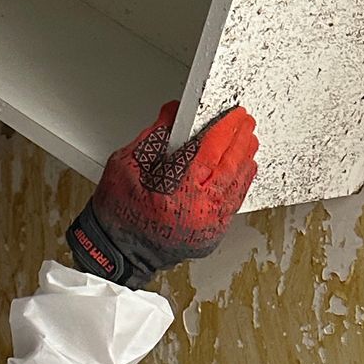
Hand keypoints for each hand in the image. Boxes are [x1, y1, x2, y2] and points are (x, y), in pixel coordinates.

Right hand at [67, 103, 257, 287]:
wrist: (116, 251)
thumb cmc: (118, 213)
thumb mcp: (127, 163)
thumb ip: (155, 135)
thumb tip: (174, 112)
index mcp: (177, 191)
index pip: (211, 150)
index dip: (226, 128)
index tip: (234, 115)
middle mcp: (198, 210)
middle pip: (231, 167)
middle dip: (240, 141)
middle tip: (245, 122)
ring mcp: (208, 226)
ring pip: (237, 187)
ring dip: (244, 161)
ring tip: (247, 142)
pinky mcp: (212, 236)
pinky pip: (233, 205)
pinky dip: (240, 184)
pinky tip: (241, 171)